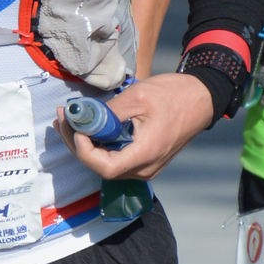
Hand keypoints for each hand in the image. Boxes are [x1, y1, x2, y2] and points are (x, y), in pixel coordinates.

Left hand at [59, 73, 214, 182]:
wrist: (201, 99)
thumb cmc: (173, 95)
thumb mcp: (138, 97)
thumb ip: (110, 112)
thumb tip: (84, 118)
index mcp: (145, 154)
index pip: (106, 168)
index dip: (85, 151)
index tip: (76, 128)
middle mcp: (145, 168)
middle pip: (102, 168)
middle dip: (77, 144)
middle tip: (62, 118)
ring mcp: (146, 167)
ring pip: (107, 164)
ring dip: (86, 144)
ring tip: (69, 119)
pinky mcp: (145, 160)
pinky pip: (116, 158)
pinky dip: (99, 144)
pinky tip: (88, 126)